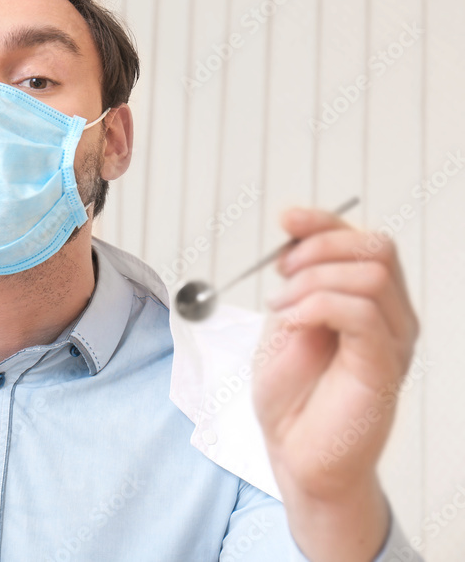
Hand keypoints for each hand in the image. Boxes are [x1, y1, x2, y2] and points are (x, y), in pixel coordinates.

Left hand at [252, 206, 418, 560]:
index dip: (323, 221)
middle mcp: (390, 316)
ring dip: (313, 282)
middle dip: (319, 249)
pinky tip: (293, 321)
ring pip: (370, 273)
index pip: (362, 240)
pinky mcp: (382, 366)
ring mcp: (391, 340)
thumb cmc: (291, 395)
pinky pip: (363, 312)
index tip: (286, 219)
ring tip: (283, 311)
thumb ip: (300, 282)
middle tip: (280, 277)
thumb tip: (297, 236)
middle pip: (375, 247)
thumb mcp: (286, 322)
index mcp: (368, 301)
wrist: (294, 452)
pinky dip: (318, 305)